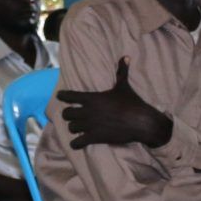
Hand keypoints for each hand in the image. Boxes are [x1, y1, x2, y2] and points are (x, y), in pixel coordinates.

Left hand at [58, 58, 172, 150]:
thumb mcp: (124, 86)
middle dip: (68, 114)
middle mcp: (88, 112)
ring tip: (77, 128)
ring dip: (73, 128)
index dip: (62, 96)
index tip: (59, 96)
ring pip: (71, 128)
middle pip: (66, 114)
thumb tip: (126, 57)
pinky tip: (77, 144)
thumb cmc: (132, 103)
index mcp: (92, 98)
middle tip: (71, 115)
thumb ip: (122, 71)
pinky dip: (76, 144)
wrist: (141, 121)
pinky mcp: (95, 138)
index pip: (70, 96)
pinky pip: (78, 143)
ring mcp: (90, 126)